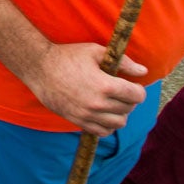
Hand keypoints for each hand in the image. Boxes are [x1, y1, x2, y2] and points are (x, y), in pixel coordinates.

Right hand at [22, 43, 148, 136]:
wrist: (39, 68)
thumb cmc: (68, 56)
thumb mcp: (95, 52)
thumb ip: (124, 62)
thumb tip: (144, 72)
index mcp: (105, 85)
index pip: (137, 96)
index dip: (139, 90)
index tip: (134, 86)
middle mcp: (98, 104)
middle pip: (129, 109)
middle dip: (129, 100)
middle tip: (122, 91)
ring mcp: (87, 115)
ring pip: (118, 123)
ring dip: (120, 114)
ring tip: (113, 103)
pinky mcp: (78, 121)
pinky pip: (102, 132)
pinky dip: (107, 125)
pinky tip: (103, 113)